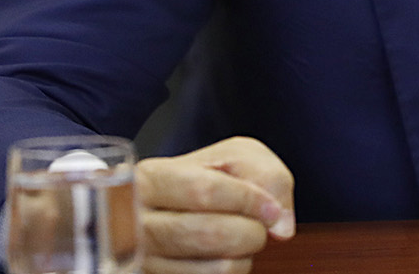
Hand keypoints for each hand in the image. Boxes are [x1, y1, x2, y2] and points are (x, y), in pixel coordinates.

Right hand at [136, 135, 294, 273]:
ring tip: (239, 237)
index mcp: (149, 179)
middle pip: (210, 233)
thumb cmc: (205, 177)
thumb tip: (281, 226)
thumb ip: (267, 175)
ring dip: (245, 255)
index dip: (248, 201)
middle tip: (258, 224)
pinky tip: (223, 255)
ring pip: (218, 268)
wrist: (170, 206)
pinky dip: (233, 271)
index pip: (204, 191)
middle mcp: (136, 222)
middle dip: (252, 231)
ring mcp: (144, 260)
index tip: (272, 209)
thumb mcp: (234, 157)